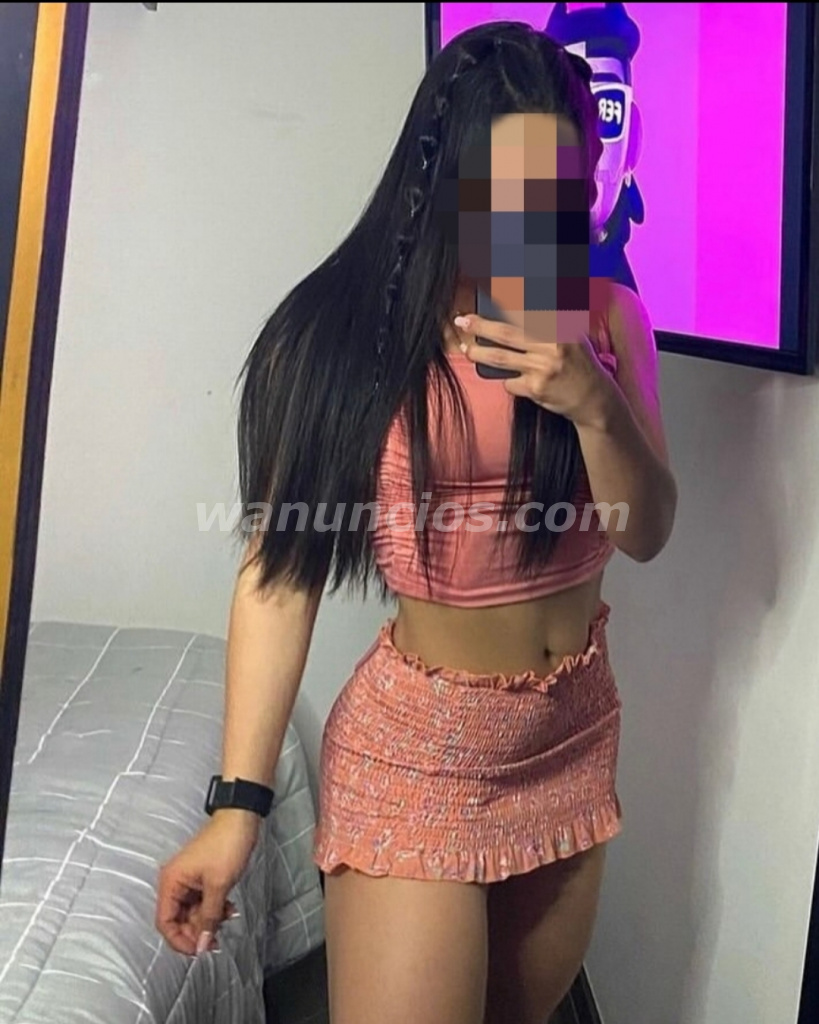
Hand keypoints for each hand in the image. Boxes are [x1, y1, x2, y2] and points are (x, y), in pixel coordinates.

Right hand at [155, 810, 259, 954]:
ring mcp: (188, 879)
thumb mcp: (218, 886)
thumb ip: (208, 918)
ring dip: (209, 918)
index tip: (199, 950)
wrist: (240, 818)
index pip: (165, 922)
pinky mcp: (200, 876)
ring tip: (228, 918)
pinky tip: (229, 909)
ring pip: (193, 911)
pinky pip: (202, 900)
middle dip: (198, 930)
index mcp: (171, 882)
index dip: (180, 940)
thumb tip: (202, 946)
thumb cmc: (226, 846)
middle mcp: (174, 882)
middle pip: (179, 919)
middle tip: (218, 939)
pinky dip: (214, 907)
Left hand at [453, 314, 618, 429]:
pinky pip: (510, 382)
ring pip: (501, 358)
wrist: (594, 399)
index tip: (486, 293)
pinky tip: (516, 380)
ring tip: (465, 349)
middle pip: (506, 333)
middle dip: (480, 326)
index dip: (505, 299)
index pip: (528, 310)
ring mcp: (543, 368)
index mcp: (561, 327)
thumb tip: (518, 304)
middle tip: (462, 320)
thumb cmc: (579, 364)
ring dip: (479, 354)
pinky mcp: (536, 389)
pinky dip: (508, 380)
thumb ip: (551, 321)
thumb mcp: (574, 335)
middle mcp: (552, 345)